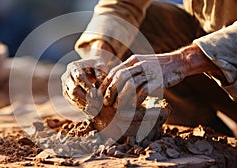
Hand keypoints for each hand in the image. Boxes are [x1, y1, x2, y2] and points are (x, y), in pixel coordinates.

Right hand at [61, 40, 114, 115]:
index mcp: (74, 66)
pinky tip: (88, 108)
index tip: (96, 94)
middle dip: (85, 98)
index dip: (87, 87)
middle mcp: (67, 75)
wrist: (89, 66)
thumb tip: (100, 84)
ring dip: (83, 103)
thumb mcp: (100, 66)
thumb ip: (100, 74)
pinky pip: (70, 100)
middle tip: (96, 104)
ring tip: (93, 108)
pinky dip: (79, 105)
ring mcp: (65, 84)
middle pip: (73, 88)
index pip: (79, 78)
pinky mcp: (65, 91)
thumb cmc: (96, 66)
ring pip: (71, 96)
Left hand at [98, 44, 221, 108]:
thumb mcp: (141, 64)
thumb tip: (114, 83)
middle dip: (111, 91)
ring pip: (131, 83)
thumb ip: (130, 71)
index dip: (105, 84)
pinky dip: (136, 99)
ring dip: (121, 97)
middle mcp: (140, 64)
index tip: (100, 94)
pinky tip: (132, 106)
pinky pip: (144, 90)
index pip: (114, 71)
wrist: (179, 62)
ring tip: (116, 106)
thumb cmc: (158, 67)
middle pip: (120, 77)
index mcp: (133, 60)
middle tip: (106, 102)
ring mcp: (150, 71)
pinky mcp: (159, 79)